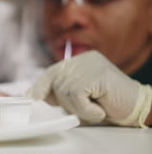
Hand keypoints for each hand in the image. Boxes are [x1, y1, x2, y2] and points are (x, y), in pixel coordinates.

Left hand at [28, 50, 151, 126]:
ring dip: (78, 108)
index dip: (39, 88)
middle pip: (54, 83)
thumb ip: (60, 92)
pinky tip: (100, 110)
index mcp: (77, 62)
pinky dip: (86, 110)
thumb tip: (34, 97)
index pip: (50, 73)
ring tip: (95, 108)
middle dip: (63, 102)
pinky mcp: (96, 74)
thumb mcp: (79, 97)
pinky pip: (76, 96)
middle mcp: (81, 60)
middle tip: (83, 109)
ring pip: (64, 91)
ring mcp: (89, 65)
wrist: (138, 107)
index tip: (30, 100)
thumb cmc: (109, 104)